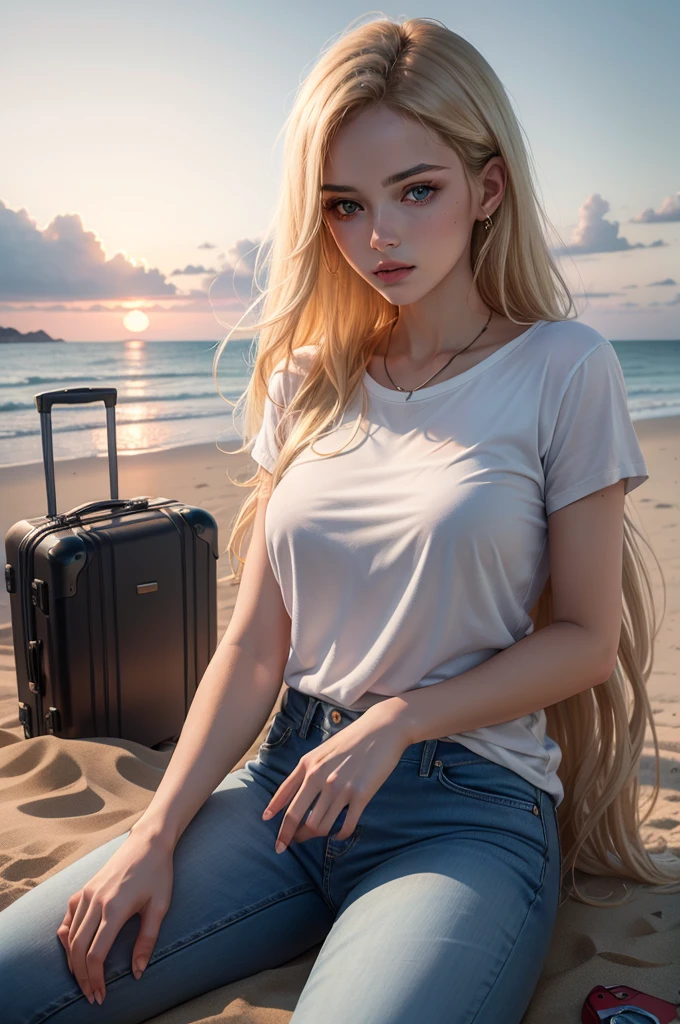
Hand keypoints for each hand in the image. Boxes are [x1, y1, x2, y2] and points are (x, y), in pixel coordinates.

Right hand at [56, 829, 174, 1005]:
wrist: (148, 841)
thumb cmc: (158, 873)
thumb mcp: (159, 907)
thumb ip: (147, 940)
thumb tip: (137, 972)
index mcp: (114, 908)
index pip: (96, 954)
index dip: (96, 979)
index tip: (101, 995)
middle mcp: (95, 901)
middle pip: (78, 949)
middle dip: (82, 977)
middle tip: (91, 995)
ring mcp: (87, 894)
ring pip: (70, 936)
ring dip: (73, 961)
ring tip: (83, 979)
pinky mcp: (84, 888)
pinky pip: (68, 918)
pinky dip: (67, 938)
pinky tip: (73, 949)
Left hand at [261, 701, 408, 851]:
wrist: (382, 728)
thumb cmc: (352, 739)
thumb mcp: (322, 750)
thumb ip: (307, 770)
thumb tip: (293, 796)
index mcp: (308, 764)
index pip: (284, 797)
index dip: (275, 818)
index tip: (272, 832)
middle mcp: (320, 776)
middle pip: (296, 817)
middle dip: (289, 836)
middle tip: (287, 846)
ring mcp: (340, 787)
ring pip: (319, 826)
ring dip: (314, 836)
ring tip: (315, 837)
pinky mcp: (361, 795)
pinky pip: (345, 826)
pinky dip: (339, 836)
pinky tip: (338, 835)